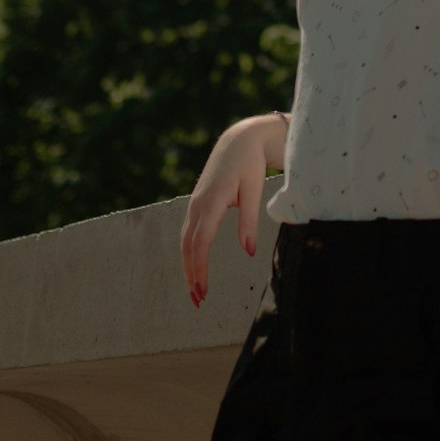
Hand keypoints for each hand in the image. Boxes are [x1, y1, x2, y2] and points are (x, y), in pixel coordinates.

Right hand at [180, 118, 267, 308]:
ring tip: (196, 290)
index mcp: (211, 202)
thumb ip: (250, 221)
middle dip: (191, 274)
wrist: (238, 141)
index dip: (199, 269)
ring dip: (188, 266)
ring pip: (185, 241)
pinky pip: (189, 232)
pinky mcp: (198, 203)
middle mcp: (198, 205)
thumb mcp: (254, 190)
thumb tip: (249, 252)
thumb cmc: (249, 165)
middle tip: (198, 300)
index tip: (203, 290)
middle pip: (188, 246)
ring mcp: (195, 204)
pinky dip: (190, 252)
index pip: (200, 243)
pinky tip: (195, 266)